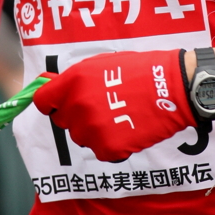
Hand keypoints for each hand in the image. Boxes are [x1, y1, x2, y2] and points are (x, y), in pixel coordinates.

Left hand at [33, 48, 195, 161]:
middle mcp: (77, 106)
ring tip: (118, 115)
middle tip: (101, 105)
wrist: (172, 88)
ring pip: (81, 137)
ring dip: (94, 130)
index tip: (60, 103)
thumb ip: (73, 79)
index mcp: (73, 82)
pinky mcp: (107, 148)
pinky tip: (127, 128)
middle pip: (62, 121)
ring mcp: (92, 129)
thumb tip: (48, 84)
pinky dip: (111, 144)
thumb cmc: (139, 70)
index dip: (51, 102)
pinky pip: (100, 151)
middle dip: (76, 115)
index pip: (42, 101)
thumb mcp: (101, 64)